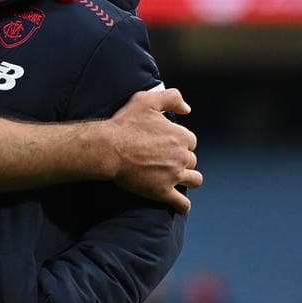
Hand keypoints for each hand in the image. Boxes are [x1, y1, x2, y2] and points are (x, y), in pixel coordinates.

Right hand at [105, 88, 201, 213]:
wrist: (107, 148)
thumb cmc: (124, 124)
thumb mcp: (146, 100)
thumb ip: (171, 98)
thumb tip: (187, 109)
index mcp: (181, 136)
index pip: (190, 141)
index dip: (178, 142)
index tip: (165, 143)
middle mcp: (182, 157)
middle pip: (191, 160)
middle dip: (181, 160)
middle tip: (164, 160)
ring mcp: (174, 176)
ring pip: (194, 180)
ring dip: (187, 179)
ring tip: (175, 178)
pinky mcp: (163, 192)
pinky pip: (182, 204)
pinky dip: (182, 204)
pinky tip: (177, 203)